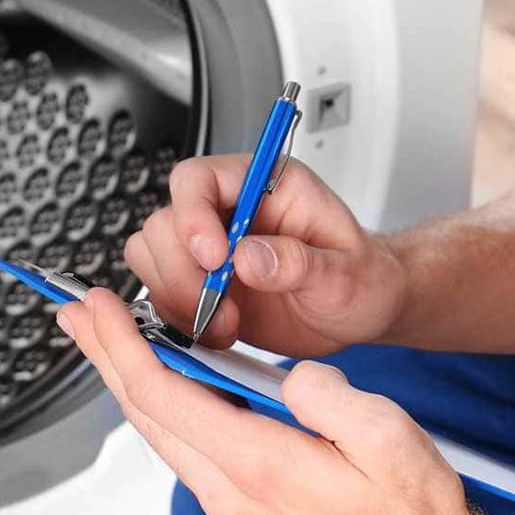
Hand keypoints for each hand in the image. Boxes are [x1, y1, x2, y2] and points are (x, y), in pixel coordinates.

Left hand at [57, 287, 514, 514]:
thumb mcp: (388, 438)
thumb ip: (326, 394)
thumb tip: (286, 376)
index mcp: (259, 467)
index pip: (164, 396)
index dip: (120, 346)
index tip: (96, 310)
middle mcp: (234, 497)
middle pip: (147, 417)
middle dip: (106, 360)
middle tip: (77, 319)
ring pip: (167, 440)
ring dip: (133, 388)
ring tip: (112, 348)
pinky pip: (193, 459)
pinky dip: (169, 417)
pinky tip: (173, 397)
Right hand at [126, 154, 406, 355]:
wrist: (360, 312)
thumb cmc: (362, 278)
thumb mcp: (346, 272)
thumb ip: (300, 261)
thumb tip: (249, 257)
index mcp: (264, 185)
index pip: (199, 180)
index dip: (194, 216)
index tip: (215, 258)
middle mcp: (228, 212)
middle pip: (164, 224)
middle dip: (184, 272)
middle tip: (223, 306)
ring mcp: (209, 250)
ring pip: (152, 258)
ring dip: (180, 299)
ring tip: (226, 325)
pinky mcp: (199, 286)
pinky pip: (161, 296)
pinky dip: (180, 321)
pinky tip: (219, 334)